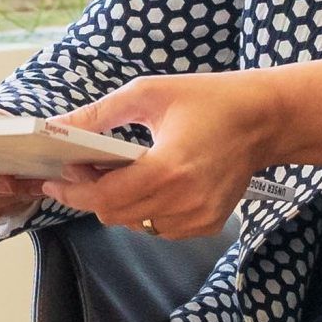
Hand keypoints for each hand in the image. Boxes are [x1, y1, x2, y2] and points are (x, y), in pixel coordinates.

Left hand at [38, 72, 289, 238]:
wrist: (265, 119)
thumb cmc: (209, 100)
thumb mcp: (148, 94)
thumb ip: (98, 114)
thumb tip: (56, 127)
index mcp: (170, 169)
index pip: (105, 198)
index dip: (74, 191)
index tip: (56, 178)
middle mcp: (186, 201)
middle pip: (114, 215)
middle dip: (91, 194)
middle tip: (83, 169)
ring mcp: (199, 217)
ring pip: (134, 224)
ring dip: (117, 203)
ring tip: (115, 174)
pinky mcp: (208, 224)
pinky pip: (158, 228)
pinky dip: (144, 210)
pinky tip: (147, 184)